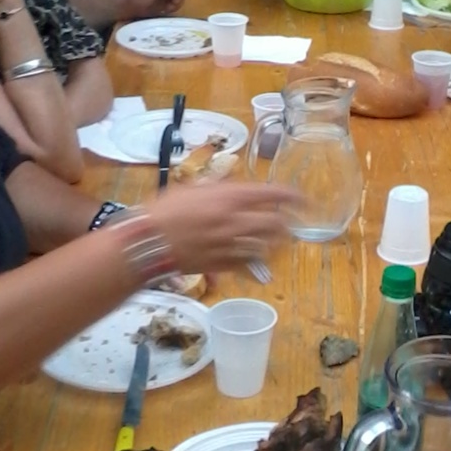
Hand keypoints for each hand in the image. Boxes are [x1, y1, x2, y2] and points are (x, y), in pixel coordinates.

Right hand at [153, 182, 300, 273]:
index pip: (273, 194)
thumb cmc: (166, 210)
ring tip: (277, 237)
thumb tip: (234, 186)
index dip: (293, 196)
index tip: (303, 199)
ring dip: (275, 240)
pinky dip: (256, 258)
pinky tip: (255, 254)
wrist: (148, 242)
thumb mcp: (193, 188)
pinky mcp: (224, 265)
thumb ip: (218, 187)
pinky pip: (250, 263)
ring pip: (266, 244)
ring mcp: (232, 245)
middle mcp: (236, 221)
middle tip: (291, 220)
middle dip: (288, 222)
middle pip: (276, 223)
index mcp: (230, 197)